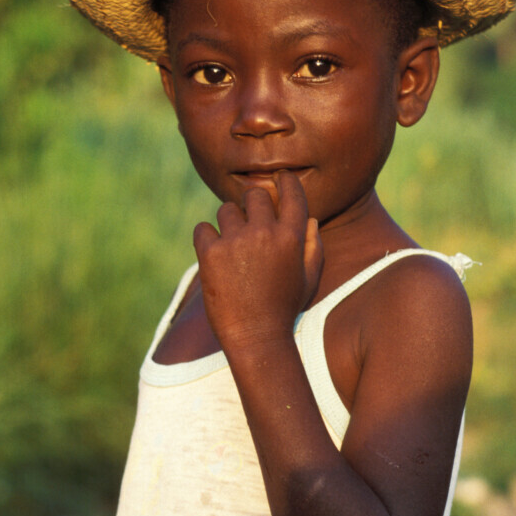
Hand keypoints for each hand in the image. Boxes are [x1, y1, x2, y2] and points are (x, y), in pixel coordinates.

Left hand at [193, 170, 322, 351]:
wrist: (256, 337)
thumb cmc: (285, 308)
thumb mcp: (309, 279)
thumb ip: (313, 247)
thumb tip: (309, 219)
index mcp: (292, 236)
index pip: (291, 192)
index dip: (285, 182)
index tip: (279, 179)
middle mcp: (265, 232)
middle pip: (255, 195)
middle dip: (252, 205)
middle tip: (249, 223)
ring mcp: (236, 241)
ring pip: (227, 210)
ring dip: (229, 223)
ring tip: (232, 247)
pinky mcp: (211, 252)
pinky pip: (203, 228)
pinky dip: (206, 239)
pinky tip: (214, 256)